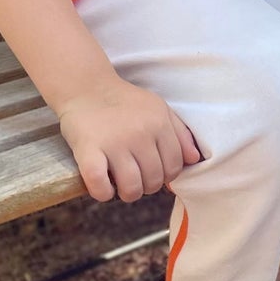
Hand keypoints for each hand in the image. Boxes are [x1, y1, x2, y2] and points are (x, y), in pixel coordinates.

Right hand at [56, 79, 201, 203]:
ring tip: (119, 184)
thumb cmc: (124, 101)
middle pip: (154, 180)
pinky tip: (102, 187)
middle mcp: (140, 133)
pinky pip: (100, 184)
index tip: (152, 172)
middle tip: (135, 178)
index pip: (174, 166)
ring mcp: (114, 142)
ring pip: (131, 188)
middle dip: (146, 186)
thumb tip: (194, 158)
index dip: (165, 176)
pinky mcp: (88, 149)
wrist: (85, 87)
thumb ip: (179, 132)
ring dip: (127, 193)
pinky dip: (103, 193)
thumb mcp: (158, 108)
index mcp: (159, 123)